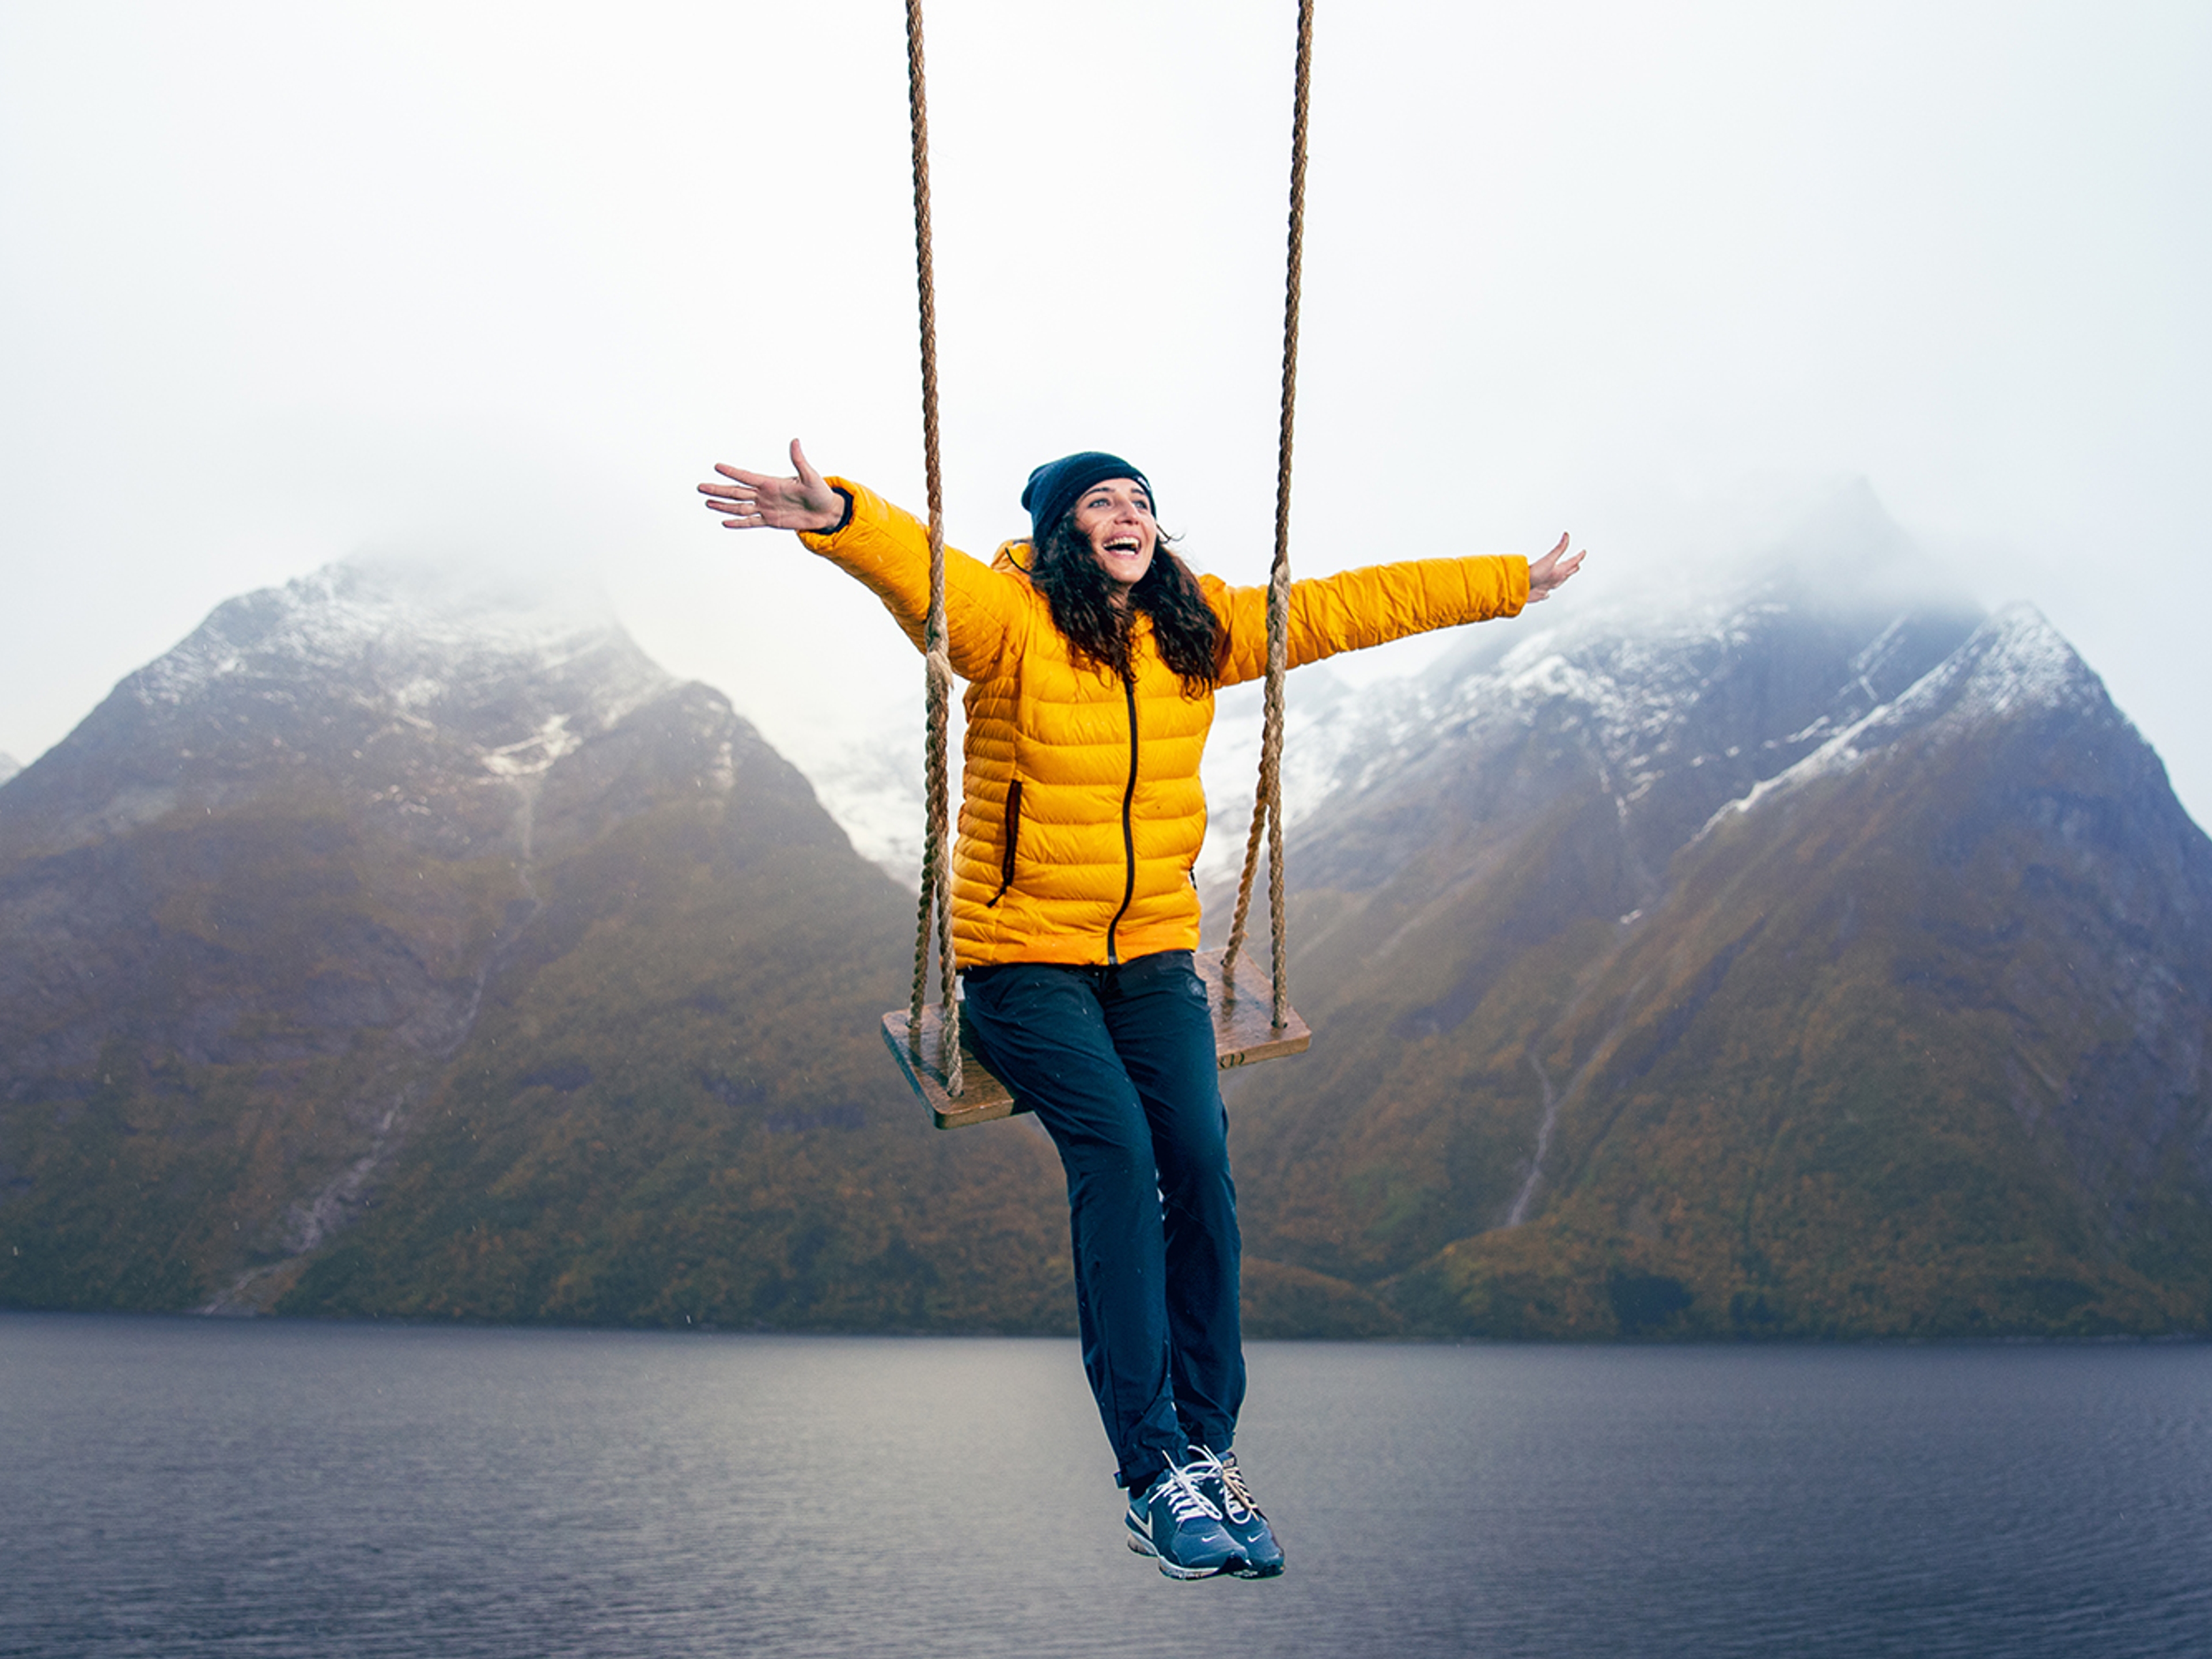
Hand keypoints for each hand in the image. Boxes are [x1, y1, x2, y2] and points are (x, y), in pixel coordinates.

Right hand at [697, 439, 844, 532]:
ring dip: (723, 505)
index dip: (732, 472)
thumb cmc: (819, 492)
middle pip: (737, 492)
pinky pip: (751, 522)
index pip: (747, 476)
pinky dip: (739, 523)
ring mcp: (766, 508)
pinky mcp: (771, 521)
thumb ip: (799, 461)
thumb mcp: (810, 476)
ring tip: (707, 502)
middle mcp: (765, 495)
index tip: (717, 466)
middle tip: (701, 486)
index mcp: (771, 482)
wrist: (826, 511)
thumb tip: (795, 441)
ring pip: (740, 507)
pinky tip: (725, 522)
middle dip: (719, 489)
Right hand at [1526, 533, 1584, 603]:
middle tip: (1577, 565)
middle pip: (1567, 574)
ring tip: (1565, 577)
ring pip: (1558, 584)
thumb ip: (1559, 547)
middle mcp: (1555, 581)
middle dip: (1573, 569)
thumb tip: (1566, 536)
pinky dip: (1547, 593)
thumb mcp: (1549, 558)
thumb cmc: (1535, 576)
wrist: (1521, 588)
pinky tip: (1546, 594)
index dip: (1578, 556)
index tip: (1583, 552)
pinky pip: (1545, 594)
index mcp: (1559, 573)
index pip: (1572, 562)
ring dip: (1563, 579)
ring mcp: (1546, 589)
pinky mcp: (1538, 595)